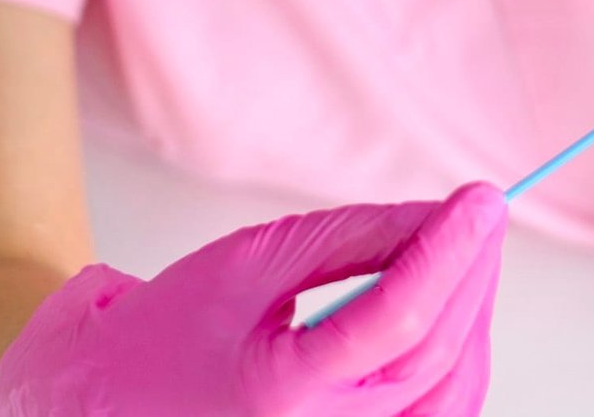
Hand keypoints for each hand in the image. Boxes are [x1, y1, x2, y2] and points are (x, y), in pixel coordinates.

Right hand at [0, 181, 507, 416]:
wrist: (108, 402)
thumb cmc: (169, 329)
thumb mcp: (253, 259)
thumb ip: (351, 238)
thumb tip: (440, 215)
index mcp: (278, 397)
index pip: (397, 321)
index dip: (448, 251)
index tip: (483, 199)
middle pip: (433, 356)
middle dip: (470, 274)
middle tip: (485, 212)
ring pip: (450, 394)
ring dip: (473, 316)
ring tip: (471, 251)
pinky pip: (435, 415)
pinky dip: (456, 357)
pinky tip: (453, 305)